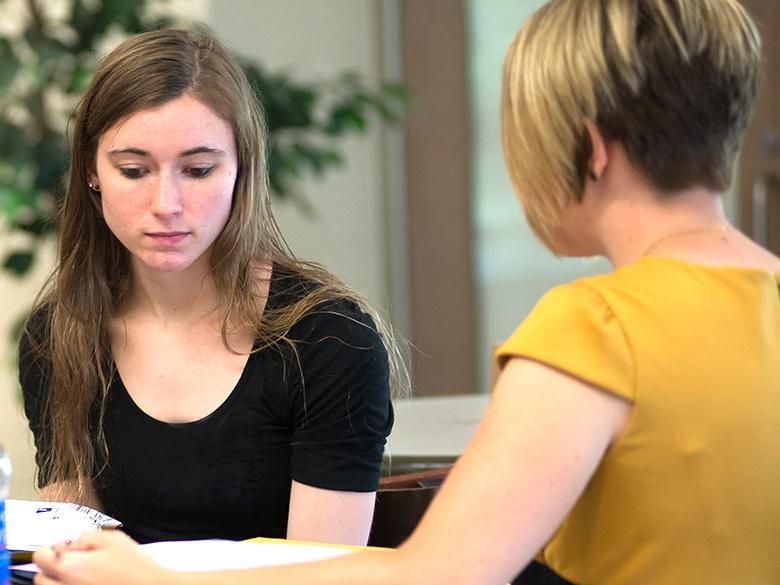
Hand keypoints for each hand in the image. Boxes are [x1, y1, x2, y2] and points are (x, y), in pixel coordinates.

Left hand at [33, 530, 175, 584]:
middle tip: (72, 561)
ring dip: (58, 581)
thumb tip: (71, 543)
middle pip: (41, 578)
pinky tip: (88, 582)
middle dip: (51, 567)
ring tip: (80, 574)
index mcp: (69, 567)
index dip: (49, 549)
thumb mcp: (113, 539)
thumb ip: (86, 536)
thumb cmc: (134, 567)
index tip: (61, 548)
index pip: (40, 557)